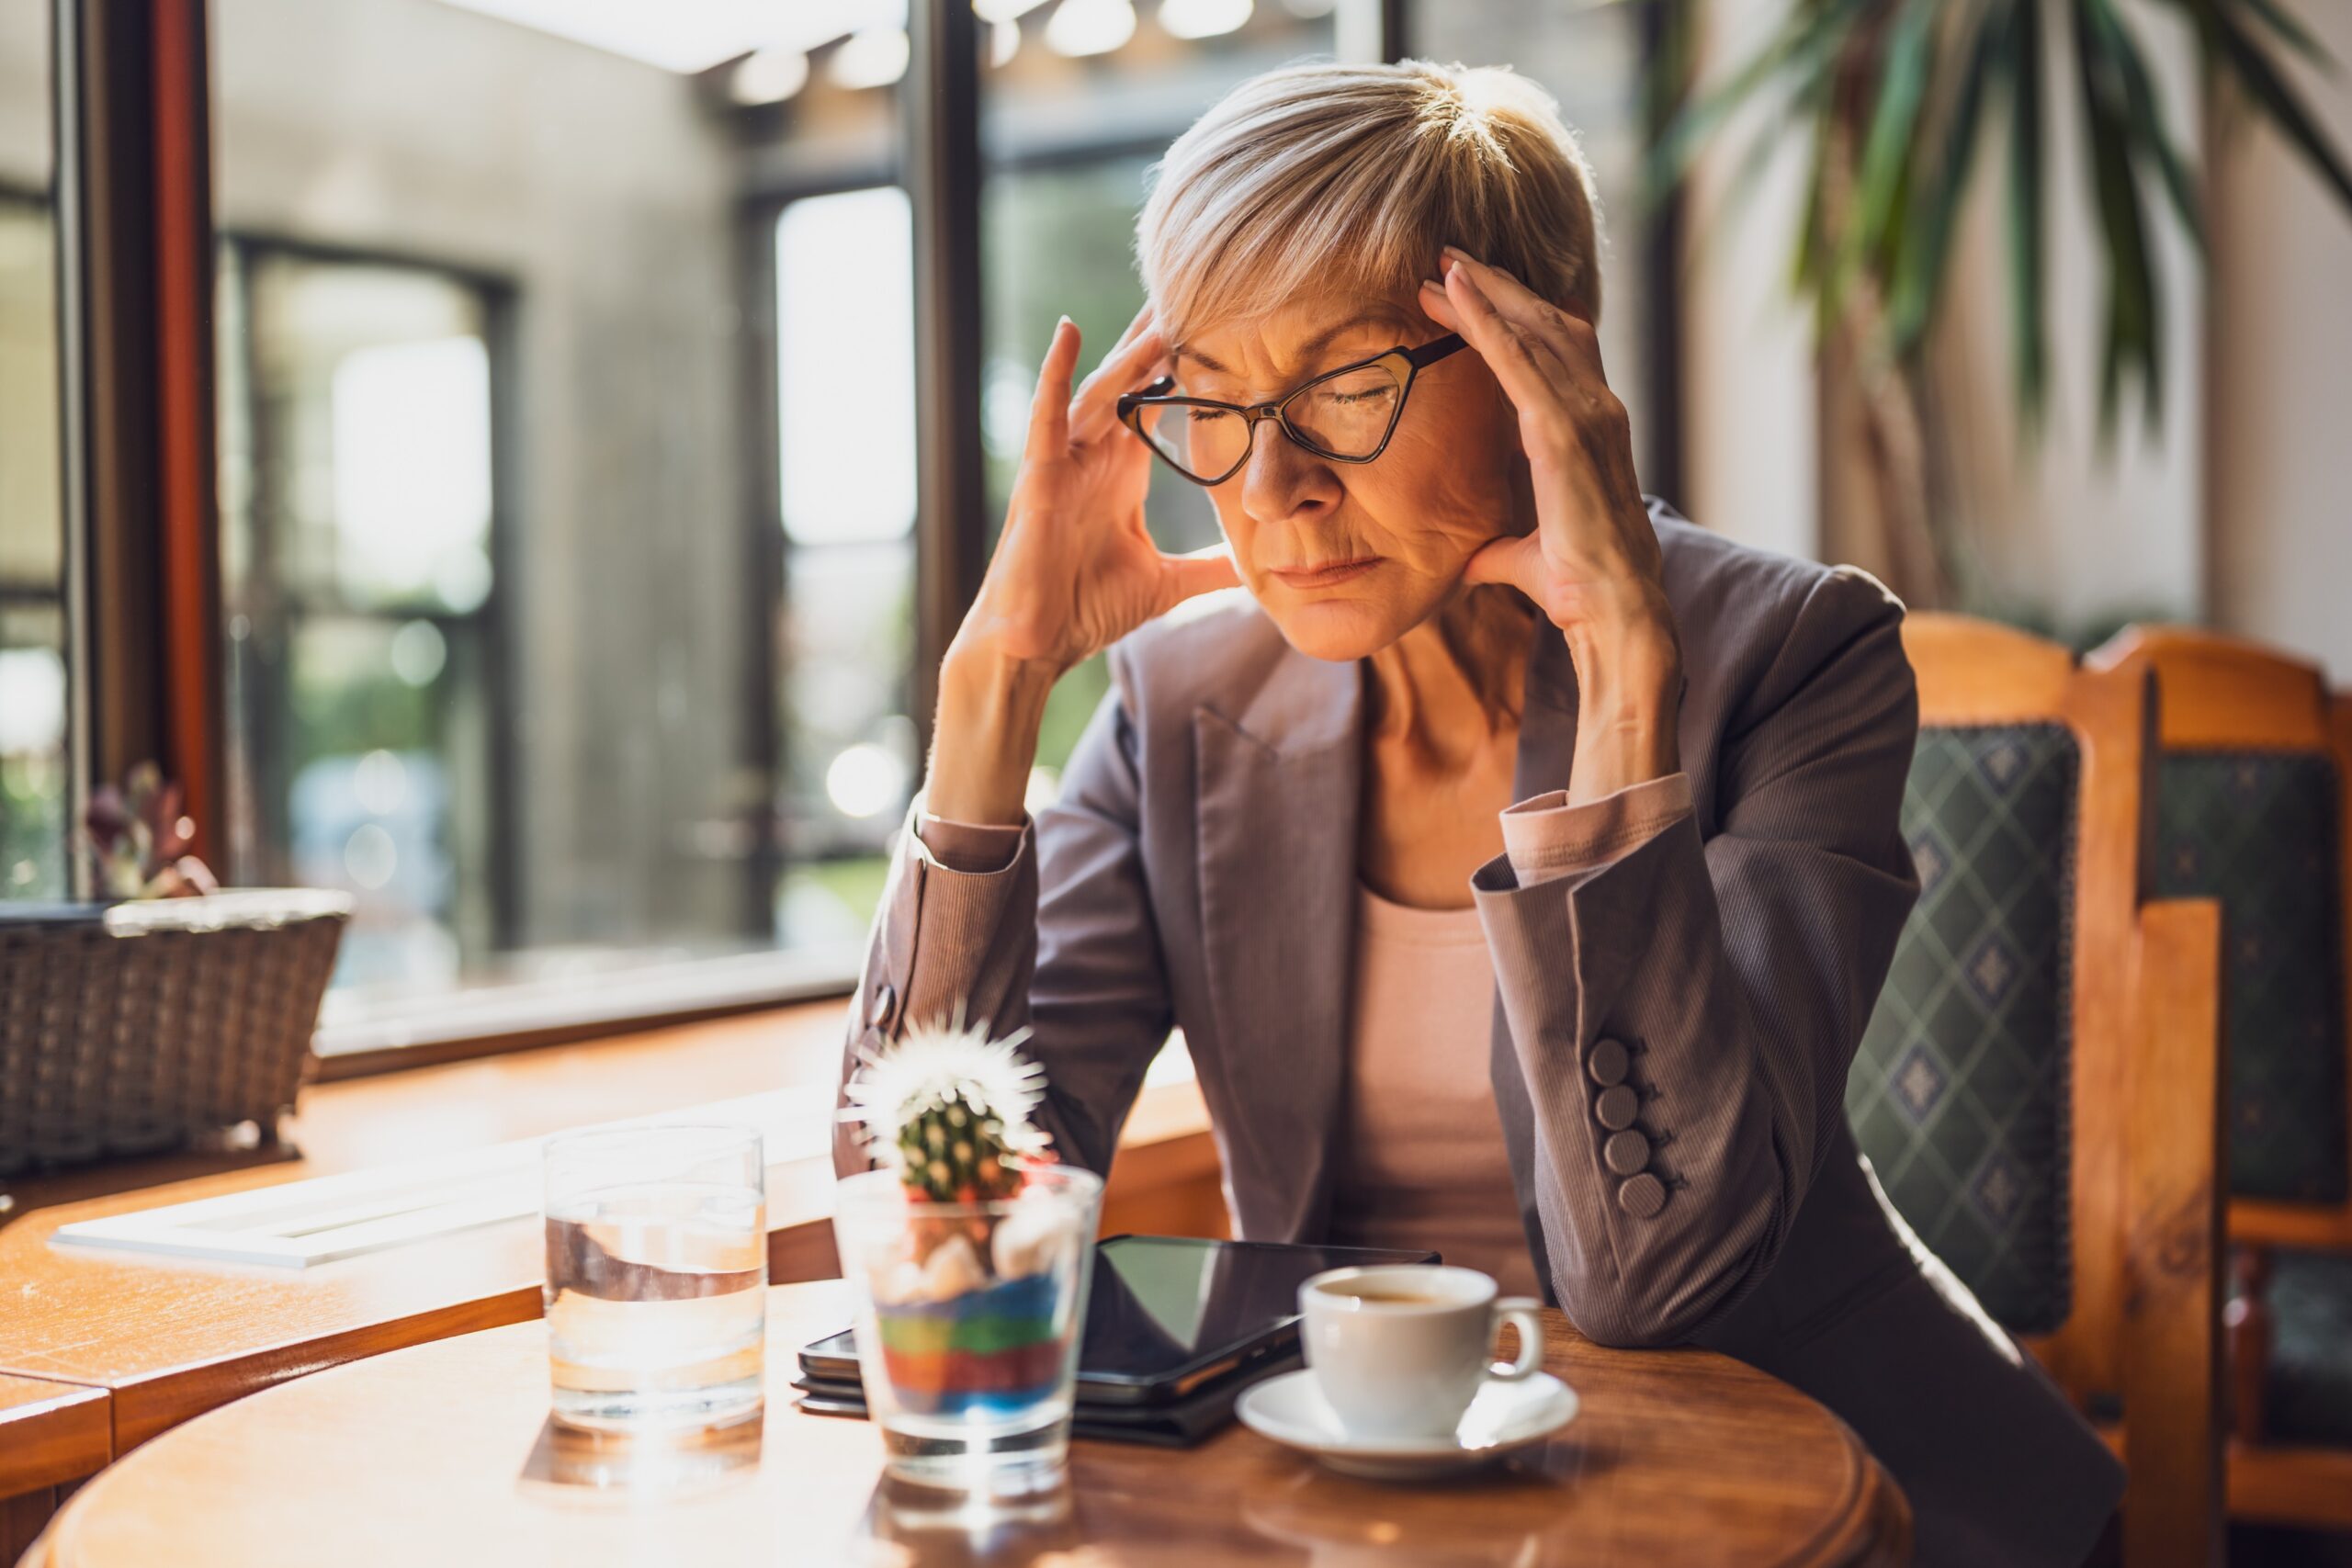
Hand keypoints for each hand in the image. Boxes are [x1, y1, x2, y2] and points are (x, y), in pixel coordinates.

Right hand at [951, 308, 1238, 680]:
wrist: (1037, 643)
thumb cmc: (1086, 608)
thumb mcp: (1166, 584)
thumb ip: (1210, 568)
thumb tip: (1258, 571)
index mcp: (1123, 471)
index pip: (1158, 401)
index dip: (1187, 365)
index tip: (1224, 325)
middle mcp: (1094, 456)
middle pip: (1130, 381)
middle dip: (1159, 336)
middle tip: (1193, 285)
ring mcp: (1064, 461)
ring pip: (1100, 392)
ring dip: (1130, 352)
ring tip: (1160, 310)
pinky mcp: (1039, 477)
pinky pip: (1048, 415)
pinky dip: (1056, 373)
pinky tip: (1069, 331)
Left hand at [1418, 250, 1680, 796]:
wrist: (1612, 612)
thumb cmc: (1576, 586)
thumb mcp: (1524, 554)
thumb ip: (1503, 545)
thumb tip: (1475, 559)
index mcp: (1589, 431)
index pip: (1552, 355)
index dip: (1514, 320)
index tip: (1470, 296)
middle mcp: (1596, 411)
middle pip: (1544, 326)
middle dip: (1497, 289)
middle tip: (1447, 259)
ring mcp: (1586, 415)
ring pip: (1532, 329)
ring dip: (1485, 292)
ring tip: (1440, 265)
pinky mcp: (1563, 430)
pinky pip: (1517, 359)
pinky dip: (1486, 319)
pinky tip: (1454, 290)